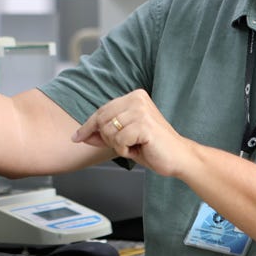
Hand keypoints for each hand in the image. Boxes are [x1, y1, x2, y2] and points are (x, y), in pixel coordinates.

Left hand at [71, 89, 190, 177]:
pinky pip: (119, 141)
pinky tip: (140, 148)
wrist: (179, 158)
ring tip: (136, 146)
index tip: (76, 137)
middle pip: (101, 120)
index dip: (88, 126)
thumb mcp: (124, 139)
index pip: (102, 110)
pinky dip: (126, 150)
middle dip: (107, 139)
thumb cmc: (153, 148)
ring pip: (109, 131)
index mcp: (134, 96)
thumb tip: (81, 135)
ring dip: (118, 145)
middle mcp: (137, 99)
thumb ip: (103, 134)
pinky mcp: (144, 124)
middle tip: (126, 145)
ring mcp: (141, 110)